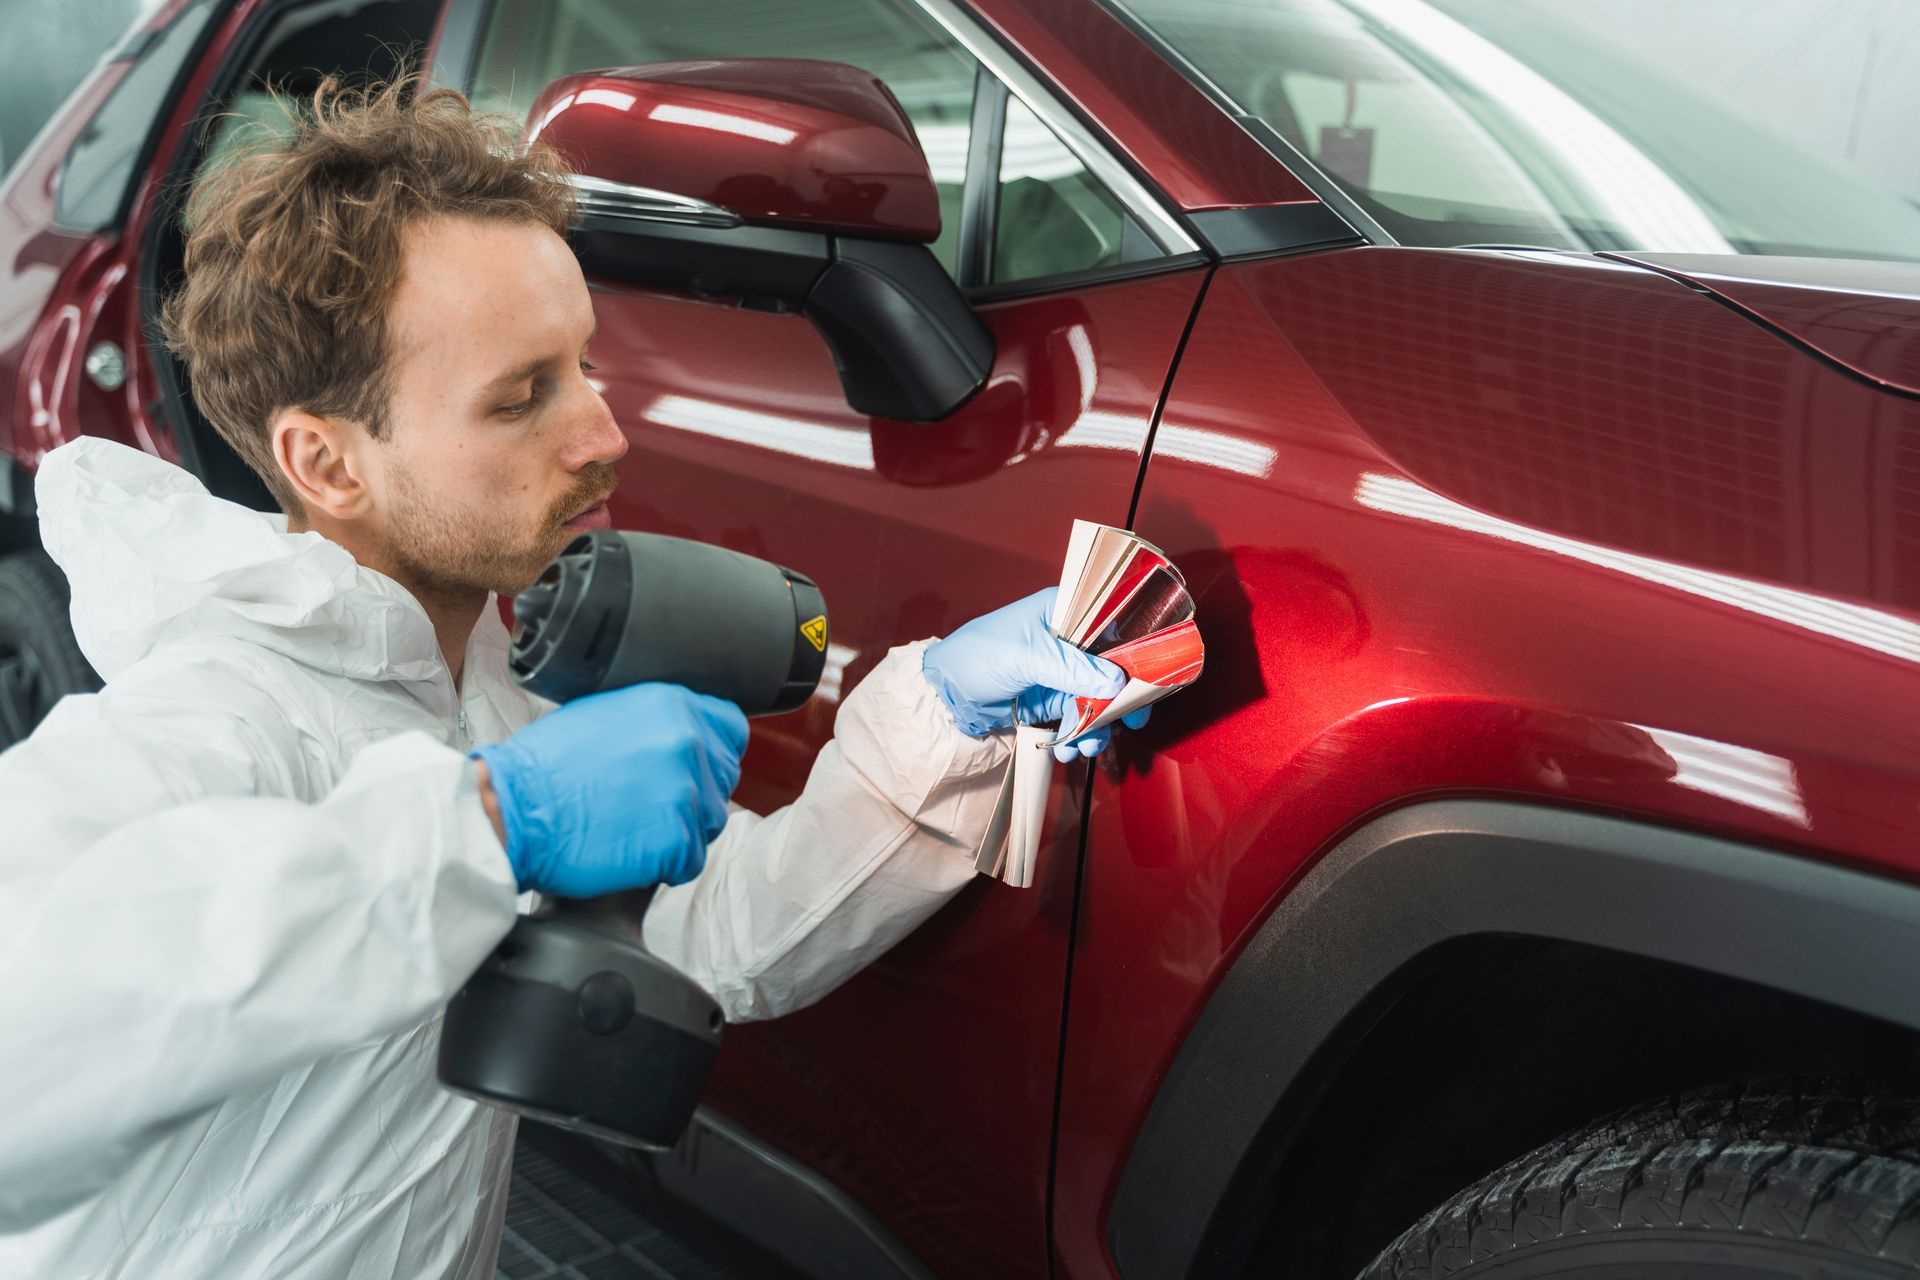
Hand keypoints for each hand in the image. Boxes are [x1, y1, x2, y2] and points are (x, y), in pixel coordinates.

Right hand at [472, 683, 748, 896]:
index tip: (692, 768)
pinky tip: (626, 850)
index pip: (730, 730)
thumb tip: (681, 730)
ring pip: (710, 821)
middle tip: (646, 804)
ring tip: (631, 827)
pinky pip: (689, 860)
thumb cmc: (545, 766)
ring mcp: (686, 792)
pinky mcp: (677, 839)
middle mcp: (688, 743)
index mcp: (673, 705)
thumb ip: (653, 720)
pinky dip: (664, 864)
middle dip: (695, 794)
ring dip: (679, 830)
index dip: (712, 752)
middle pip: (723, 778)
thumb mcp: (604, 713)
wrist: (512, 810)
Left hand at [923, 587, 1151, 762]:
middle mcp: (1067, 640)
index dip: (1134, 654)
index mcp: (1063, 612)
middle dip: (1119, 700)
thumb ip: (1071, 669)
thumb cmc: (976, 656)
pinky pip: (1078, 718)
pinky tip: (1071, 750)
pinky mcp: (1050, 700)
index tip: (1147, 683)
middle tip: (1129, 724)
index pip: (1112, 627)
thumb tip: (1115, 681)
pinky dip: (1080, 736)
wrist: (943, 694)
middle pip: (1111, 669)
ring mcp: (1060, 672)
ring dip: (1098, 726)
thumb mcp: (1025, 657)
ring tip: (1087, 746)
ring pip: (1097, 699)